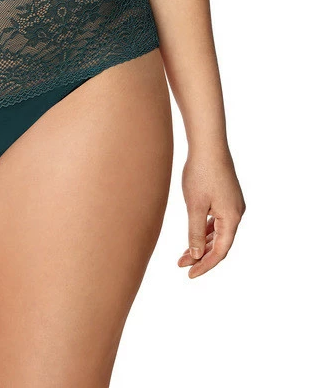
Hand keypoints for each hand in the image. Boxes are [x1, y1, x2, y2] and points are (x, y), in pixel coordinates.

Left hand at [178, 148, 245, 277]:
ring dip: (202, 243)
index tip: (189, 274)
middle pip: (220, 243)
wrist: (208, 143)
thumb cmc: (201, 173)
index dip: (205, 265)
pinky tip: (194, 234)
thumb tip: (196, 255)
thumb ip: (194, 232)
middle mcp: (237, 213)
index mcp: (232, 218)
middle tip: (181, 265)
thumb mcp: (195, 205)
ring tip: (184, 253)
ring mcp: (233, 204)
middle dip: (201, 255)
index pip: (220, 251)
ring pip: (218, 232)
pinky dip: (205, 229)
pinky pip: (217, 220)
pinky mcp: (227, 196)